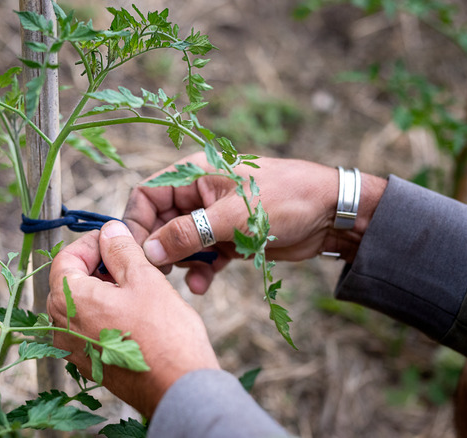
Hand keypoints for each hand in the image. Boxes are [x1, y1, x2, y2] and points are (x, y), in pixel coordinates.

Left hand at [47, 221, 219, 417]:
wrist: (179, 388)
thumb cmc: (163, 334)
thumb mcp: (143, 278)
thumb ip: (121, 249)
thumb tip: (110, 231)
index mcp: (68, 300)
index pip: (65, 257)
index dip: (91, 243)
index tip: (115, 238)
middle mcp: (61, 326)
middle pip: (70, 281)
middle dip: (97, 265)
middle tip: (128, 259)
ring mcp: (73, 348)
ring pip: (81, 304)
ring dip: (103, 289)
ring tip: (135, 285)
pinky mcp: (89, 363)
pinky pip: (89, 327)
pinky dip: (106, 312)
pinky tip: (134, 311)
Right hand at [123, 152, 386, 293]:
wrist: (332, 214)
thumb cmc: (283, 200)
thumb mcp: (231, 217)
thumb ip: (188, 234)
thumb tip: (147, 252)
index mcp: (193, 174)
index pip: (146, 195)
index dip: (135, 223)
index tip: (134, 253)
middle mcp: (198, 194)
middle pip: (159, 223)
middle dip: (158, 250)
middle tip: (157, 276)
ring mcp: (212, 218)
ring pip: (180, 244)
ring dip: (181, 264)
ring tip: (190, 281)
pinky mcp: (227, 238)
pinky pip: (203, 257)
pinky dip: (201, 271)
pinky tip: (203, 286)